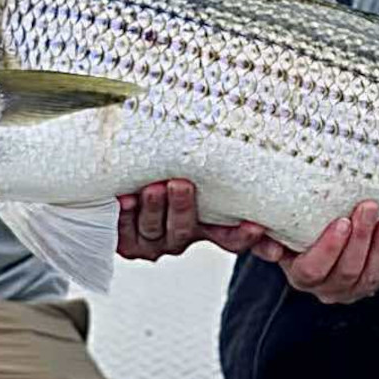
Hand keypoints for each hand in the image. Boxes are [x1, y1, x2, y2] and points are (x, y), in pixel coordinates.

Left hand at [116, 179, 266, 260]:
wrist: (122, 193)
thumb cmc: (165, 175)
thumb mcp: (193, 174)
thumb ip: (211, 167)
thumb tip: (248, 134)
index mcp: (204, 227)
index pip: (230, 238)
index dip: (243, 236)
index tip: (256, 226)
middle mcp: (179, 236)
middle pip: (185, 229)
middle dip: (182, 207)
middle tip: (181, 184)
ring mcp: (152, 242)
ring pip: (154, 230)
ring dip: (152, 209)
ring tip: (151, 189)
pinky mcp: (126, 244)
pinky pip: (125, 233)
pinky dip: (125, 216)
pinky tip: (125, 200)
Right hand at [258, 199, 378, 303]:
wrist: (315, 242)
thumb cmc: (297, 231)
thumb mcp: (278, 229)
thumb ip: (265, 231)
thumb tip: (254, 228)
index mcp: (300, 275)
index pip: (313, 269)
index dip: (329, 248)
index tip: (342, 222)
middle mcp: (325, 288)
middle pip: (346, 271)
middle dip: (361, 238)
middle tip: (369, 208)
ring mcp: (350, 290)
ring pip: (368, 276)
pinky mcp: (370, 285)